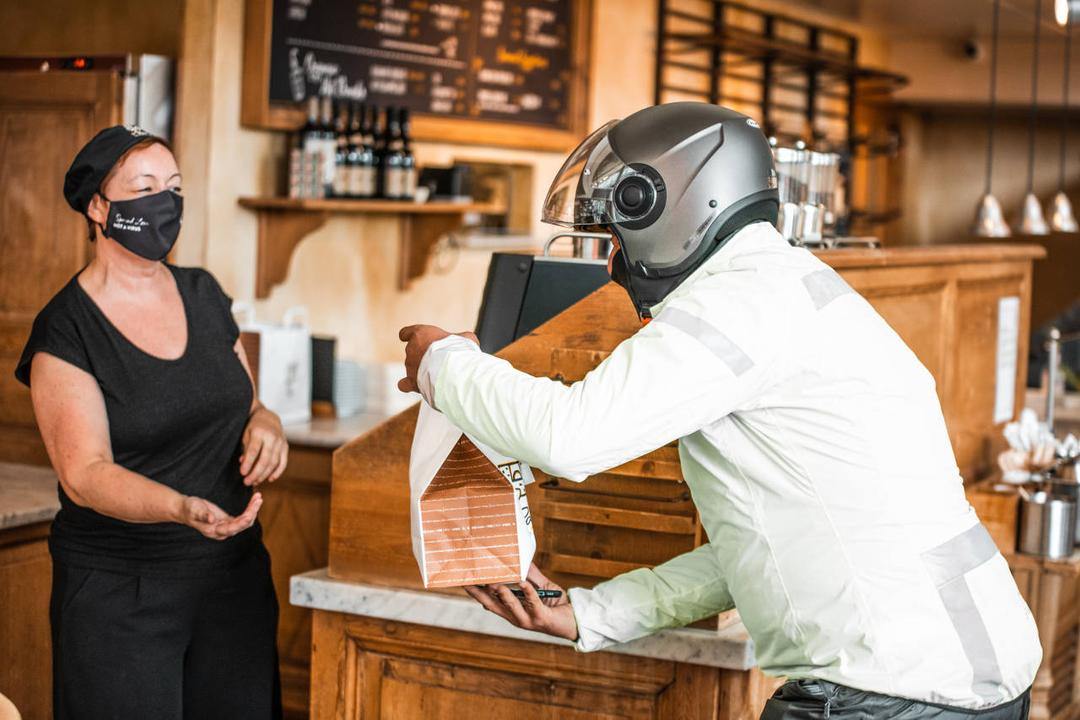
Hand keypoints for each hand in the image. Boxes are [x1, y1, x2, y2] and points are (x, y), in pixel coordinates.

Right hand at [179, 493, 261, 540]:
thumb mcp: (194, 510)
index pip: (232, 529)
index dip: (242, 522)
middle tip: (258, 499)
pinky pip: (243, 517)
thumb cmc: (188, 509)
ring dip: (253, 510)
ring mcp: (226, 527)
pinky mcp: (228, 521)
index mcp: (213, 531)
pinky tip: (255, 500)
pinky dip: (250, 509)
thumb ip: (203, 515)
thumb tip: (212, 520)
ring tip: (258, 497)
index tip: (250, 513)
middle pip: (242, 525)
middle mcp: (222, 532)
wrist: (185, 509)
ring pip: (245, 521)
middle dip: (251, 512)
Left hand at [240, 405, 287, 485]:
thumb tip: (244, 465)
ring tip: (255, 482)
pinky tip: (270, 479)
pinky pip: (283, 462)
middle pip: (265, 459)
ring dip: (264, 475)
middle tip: (247, 482)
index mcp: (260, 432)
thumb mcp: (246, 434)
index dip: (248, 463)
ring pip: (274, 463)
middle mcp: (272, 437)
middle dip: (256, 473)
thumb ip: (245, 449)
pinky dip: (277, 472)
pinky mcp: (286, 447)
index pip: (254, 451)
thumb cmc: (253, 427)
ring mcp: (281, 442)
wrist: (268, 418)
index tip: (242, 473)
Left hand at [397, 324, 478, 393]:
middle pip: (413, 352)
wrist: (452, 371)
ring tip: (439, 376)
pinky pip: (404, 384)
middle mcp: (411, 349)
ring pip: (412, 368)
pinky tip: (416, 386)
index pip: (406, 332)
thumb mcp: (466, 338)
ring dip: (422, 371)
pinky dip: (408, 385)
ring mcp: (410, 366)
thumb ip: (462, 338)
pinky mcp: (411, 382)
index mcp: (421, 334)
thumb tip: (466, 340)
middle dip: (424, 356)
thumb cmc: (458, 351)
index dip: (408, 335)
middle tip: (440, 361)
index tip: (407, 337)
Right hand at [463, 563, 577, 641]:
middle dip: (479, 594)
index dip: (475, 592)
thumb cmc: (556, 604)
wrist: (576, 620)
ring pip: (510, 606)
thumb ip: (529, 574)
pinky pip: (532, 603)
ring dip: (501, 594)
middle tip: (467, 581)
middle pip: (492, 606)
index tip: (463, 579)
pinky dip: (527, 592)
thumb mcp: (540, 587)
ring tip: (493, 583)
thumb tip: (519, 557)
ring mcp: (528, 620)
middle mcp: (516, 618)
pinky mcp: (541, 618)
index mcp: (512, 611)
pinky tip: (522, 582)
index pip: (488, 602)